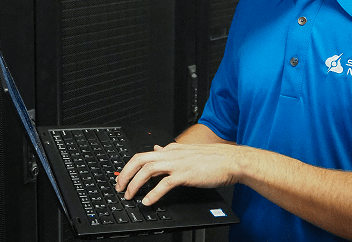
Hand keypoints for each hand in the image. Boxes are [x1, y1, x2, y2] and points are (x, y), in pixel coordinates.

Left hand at [114, 142, 242, 204]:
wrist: (232, 160)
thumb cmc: (214, 158)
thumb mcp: (188, 151)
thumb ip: (171, 151)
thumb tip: (157, 149)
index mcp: (171, 149)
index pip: (143, 155)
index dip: (130, 167)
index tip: (123, 177)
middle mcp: (171, 154)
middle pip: (139, 159)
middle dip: (125, 173)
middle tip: (119, 187)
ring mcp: (177, 163)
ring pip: (147, 170)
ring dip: (135, 183)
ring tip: (130, 195)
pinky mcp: (185, 174)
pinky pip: (164, 184)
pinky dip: (153, 193)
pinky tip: (148, 201)